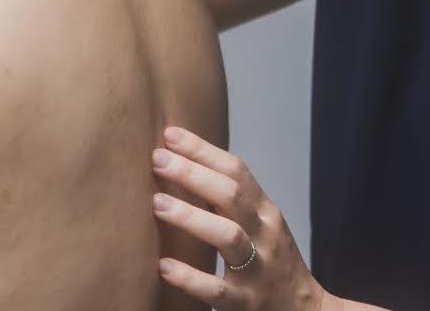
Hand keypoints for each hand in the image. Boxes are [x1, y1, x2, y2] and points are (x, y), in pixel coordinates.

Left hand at [152, 127, 327, 310]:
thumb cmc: (272, 262)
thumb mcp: (261, 225)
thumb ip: (233, 202)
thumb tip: (187, 169)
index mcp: (266, 211)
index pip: (237, 170)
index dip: (204, 150)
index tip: (171, 134)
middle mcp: (265, 234)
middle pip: (232, 194)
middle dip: (194, 173)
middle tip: (158, 159)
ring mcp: (258, 269)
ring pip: (228, 235)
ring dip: (191, 216)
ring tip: (157, 203)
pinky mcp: (246, 304)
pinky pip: (217, 289)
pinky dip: (190, 277)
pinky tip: (164, 266)